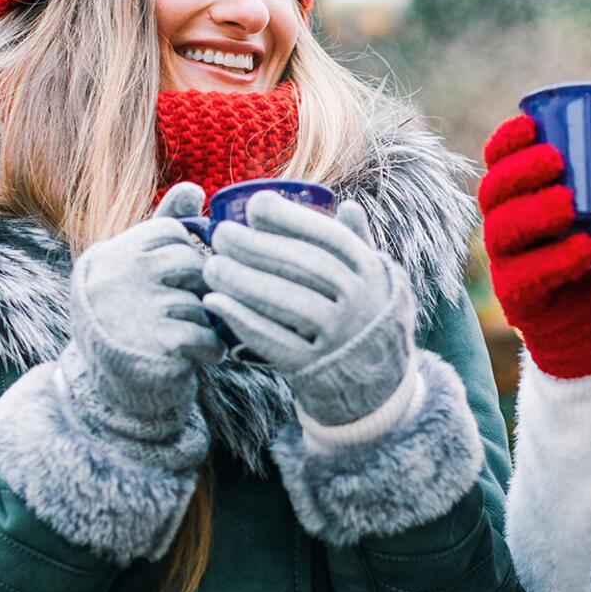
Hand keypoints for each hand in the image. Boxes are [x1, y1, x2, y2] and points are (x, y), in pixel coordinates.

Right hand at [65, 182, 222, 439]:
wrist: (108, 395)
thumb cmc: (129, 323)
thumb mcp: (137, 272)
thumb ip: (163, 228)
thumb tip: (192, 187)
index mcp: (112, 254)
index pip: (173, 232)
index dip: (186, 258)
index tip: (176, 284)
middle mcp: (117, 276)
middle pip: (191, 263)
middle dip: (199, 291)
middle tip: (187, 314)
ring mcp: (135, 309)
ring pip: (201, 300)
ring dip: (205, 323)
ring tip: (187, 337)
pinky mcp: (156, 345)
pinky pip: (206, 335)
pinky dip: (210, 350)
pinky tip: (194, 356)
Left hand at [201, 193, 415, 427]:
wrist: (378, 387)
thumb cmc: (369, 321)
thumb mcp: (378, 282)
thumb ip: (360, 245)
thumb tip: (349, 205)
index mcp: (372, 274)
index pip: (330, 239)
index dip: (291, 219)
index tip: (254, 204)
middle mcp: (360, 303)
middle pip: (305, 267)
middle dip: (258, 247)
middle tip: (221, 234)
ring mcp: (339, 337)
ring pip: (288, 303)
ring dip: (244, 282)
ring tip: (212, 266)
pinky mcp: (314, 367)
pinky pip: (274, 341)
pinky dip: (242, 321)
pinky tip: (215, 303)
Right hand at [477, 114, 590, 378]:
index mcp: (521, 193)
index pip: (497, 160)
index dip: (506, 139)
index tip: (532, 124)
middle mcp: (505, 224)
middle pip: (492, 191)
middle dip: (518, 172)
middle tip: (556, 161)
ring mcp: (508, 262)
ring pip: (501, 231)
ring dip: (533, 213)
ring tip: (568, 204)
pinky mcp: (520, 299)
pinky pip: (524, 278)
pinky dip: (554, 261)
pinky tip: (583, 249)